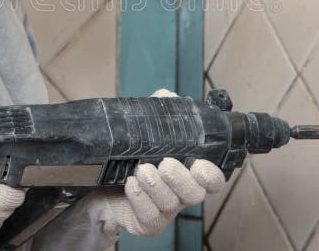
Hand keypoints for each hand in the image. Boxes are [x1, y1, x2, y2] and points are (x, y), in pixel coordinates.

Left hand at [102, 88, 225, 236]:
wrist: (105, 186)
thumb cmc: (135, 159)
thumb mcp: (149, 132)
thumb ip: (162, 112)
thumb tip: (168, 96)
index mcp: (189, 173)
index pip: (213, 179)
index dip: (211, 174)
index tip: (199, 164)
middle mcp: (181, 193)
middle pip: (196, 194)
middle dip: (181, 179)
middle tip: (165, 164)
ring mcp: (165, 209)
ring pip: (170, 203)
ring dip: (156, 186)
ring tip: (141, 170)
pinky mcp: (147, 222)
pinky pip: (149, 215)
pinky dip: (140, 199)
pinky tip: (131, 184)